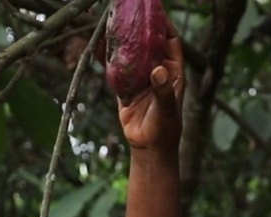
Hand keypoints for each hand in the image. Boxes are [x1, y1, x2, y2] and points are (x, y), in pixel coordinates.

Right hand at [117, 17, 184, 155]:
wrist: (149, 149)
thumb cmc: (165, 129)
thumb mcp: (166, 109)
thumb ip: (163, 91)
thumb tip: (158, 71)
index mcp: (172, 72)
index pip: (170, 41)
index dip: (164, 24)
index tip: (154, 9)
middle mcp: (157, 71)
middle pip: (147, 42)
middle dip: (138, 27)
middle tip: (127, 10)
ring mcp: (140, 78)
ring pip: (130, 53)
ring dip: (120, 39)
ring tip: (109, 22)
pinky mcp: (125, 88)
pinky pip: (115, 68)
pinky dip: (107, 57)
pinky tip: (98, 45)